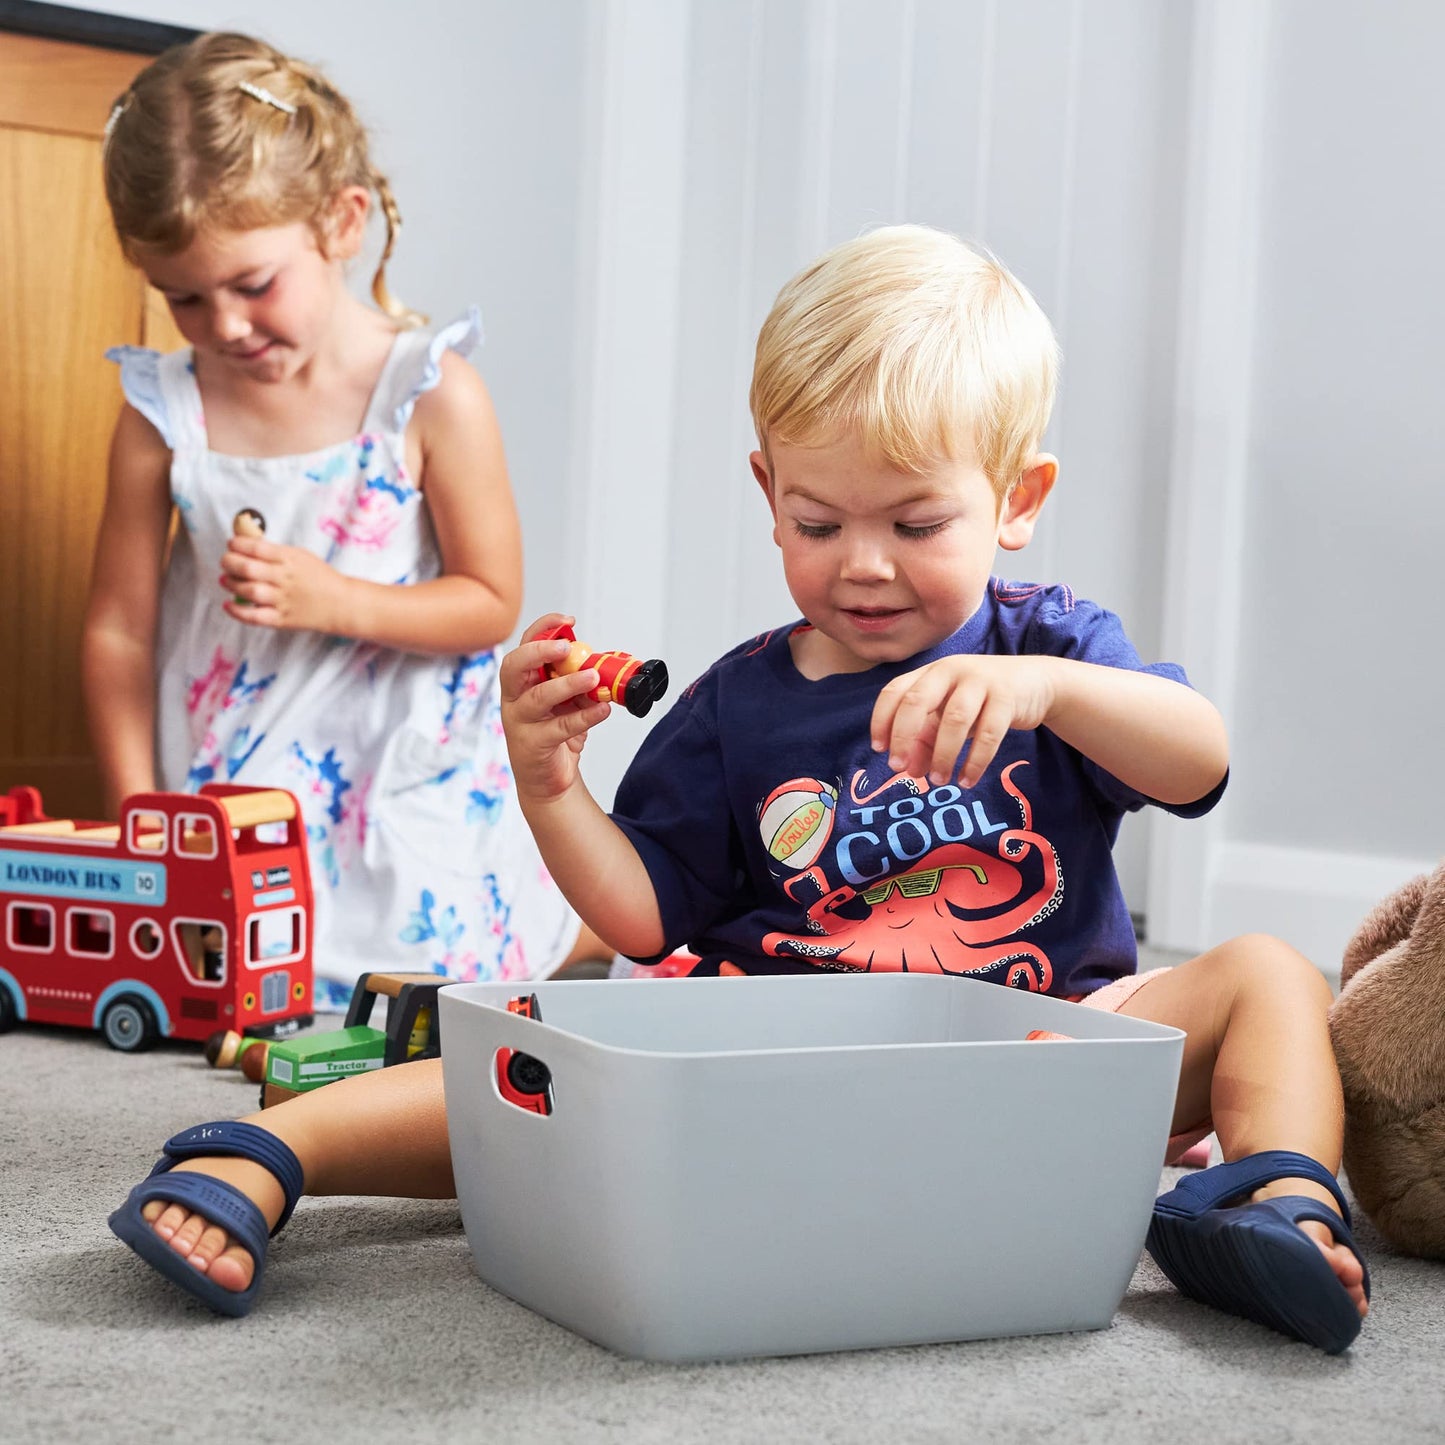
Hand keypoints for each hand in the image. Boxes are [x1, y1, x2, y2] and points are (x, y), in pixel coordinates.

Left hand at [220, 535, 350, 632]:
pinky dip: (237, 611)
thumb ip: (275, 551)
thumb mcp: (301, 556)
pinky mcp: (282, 619)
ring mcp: (283, 601)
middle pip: (248, 569)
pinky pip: (255, 617)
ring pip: (249, 591)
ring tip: (226, 580)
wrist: (341, 604)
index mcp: (291, 560)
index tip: (231, 544)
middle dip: (230, 563)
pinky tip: (228, 604)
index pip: (257, 548)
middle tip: (226, 561)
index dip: (238, 544)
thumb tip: (246, 542)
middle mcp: (285, 579)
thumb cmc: (319, 577)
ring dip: (232, 584)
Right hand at [500, 614, 613, 802]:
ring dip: (567, 684)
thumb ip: (580, 683)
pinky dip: (584, 717)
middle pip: (515, 666)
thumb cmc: (555, 735)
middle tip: (566, 648)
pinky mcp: (532, 745)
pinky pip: (559, 727)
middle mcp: (514, 698)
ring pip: (538, 697)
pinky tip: (603, 710)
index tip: (568, 621)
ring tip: (592, 678)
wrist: (547, 780)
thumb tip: (605, 665)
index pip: (525, 645)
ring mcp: (520, 722)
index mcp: (522, 681)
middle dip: (539, 651)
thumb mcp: (569, 702)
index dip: (543, 629)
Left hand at [871, 655, 1058, 787]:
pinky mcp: (1007, 697)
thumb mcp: (949, 716)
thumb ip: (927, 739)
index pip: (895, 691)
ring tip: (939, 781)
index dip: (882, 720)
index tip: (880, 750)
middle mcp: (950, 670)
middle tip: (899, 769)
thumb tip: (910, 770)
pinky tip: (967, 780)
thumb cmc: (981, 700)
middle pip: (917, 701)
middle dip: (903, 736)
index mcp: (930, 673)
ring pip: (954, 720)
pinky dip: (975, 761)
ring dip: (943, 755)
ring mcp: (980, 681)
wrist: (1034, 683)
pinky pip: (988, 733)